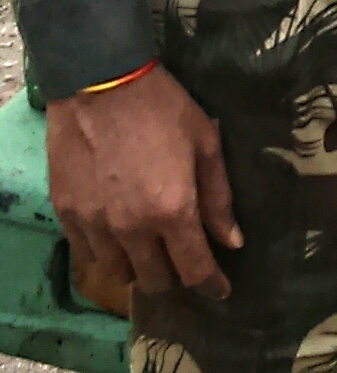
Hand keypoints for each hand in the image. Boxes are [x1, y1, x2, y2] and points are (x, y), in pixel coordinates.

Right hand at [46, 68, 241, 301]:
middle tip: (182, 260)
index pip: (193, 270)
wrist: (100, 82)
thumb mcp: (204, 143)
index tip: (220, 290)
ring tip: (147, 246)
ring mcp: (95, 224)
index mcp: (172, 210)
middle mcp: (131, 228)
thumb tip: (232, 241)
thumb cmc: (162, 107)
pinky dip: (105, 252)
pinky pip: (86, 254)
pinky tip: (115, 234)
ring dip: (137, 266)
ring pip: (117, 273)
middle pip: (154, 281)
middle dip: (174, 278)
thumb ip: (218, 197)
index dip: (211, 285)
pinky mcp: (67, 214)